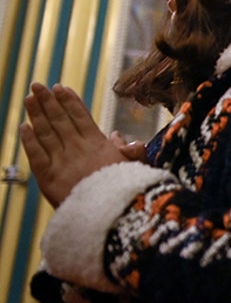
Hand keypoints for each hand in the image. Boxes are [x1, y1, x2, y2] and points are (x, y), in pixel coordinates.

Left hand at [20, 83, 131, 206]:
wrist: (110, 216)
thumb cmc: (126, 193)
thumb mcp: (134, 168)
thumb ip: (128, 150)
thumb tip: (118, 137)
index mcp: (99, 145)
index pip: (81, 117)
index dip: (70, 101)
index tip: (61, 88)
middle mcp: (78, 149)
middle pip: (60, 120)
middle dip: (48, 101)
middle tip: (38, 86)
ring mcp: (61, 161)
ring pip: (45, 132)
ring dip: (36, 114)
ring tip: (30, 98)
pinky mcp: (48, 177)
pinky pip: (35, 154)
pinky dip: (29, 139)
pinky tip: (24, 127)